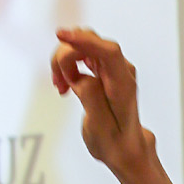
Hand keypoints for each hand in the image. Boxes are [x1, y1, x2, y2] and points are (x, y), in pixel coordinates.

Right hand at [50, 28, 156, 179]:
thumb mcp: (99, 123)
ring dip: (64, 61)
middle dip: (66, 56)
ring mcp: (113, 69)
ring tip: (61, 86)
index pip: (108, 52)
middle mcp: (121, 71)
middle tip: (59, 83)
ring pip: (83, 47)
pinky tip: (65, 83)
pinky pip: (82, 56)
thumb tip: (79, 76)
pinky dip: (68, 66)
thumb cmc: (114, 140)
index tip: (61, 36)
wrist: (123, 147)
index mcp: (123, 84)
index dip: (84, 40)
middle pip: (90, 43)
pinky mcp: (104, 71)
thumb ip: (89, 94)